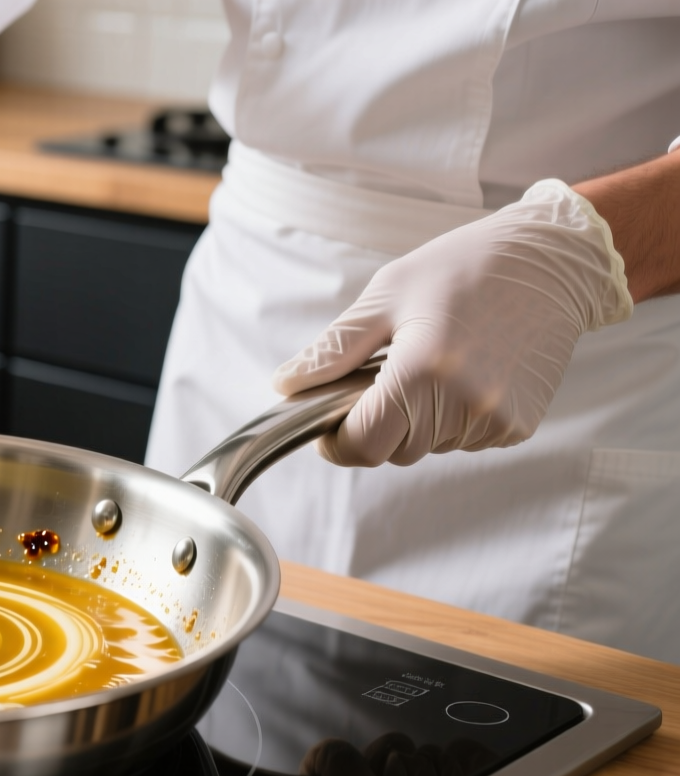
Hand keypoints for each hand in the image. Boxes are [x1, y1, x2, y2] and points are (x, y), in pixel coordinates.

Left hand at [272, 180, 631, 466]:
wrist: (553, 261)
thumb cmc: (465, 267)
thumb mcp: (387, 295)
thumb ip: (333, 349)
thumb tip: (287, 384)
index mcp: (422, 371)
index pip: (363, 445)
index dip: (337, 441)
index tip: (330, 422)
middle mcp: (464, 404)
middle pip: (394, 450)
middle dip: (378, 422)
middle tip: (387, 373)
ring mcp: (496, 419)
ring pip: (430, 447)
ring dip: (418, 419)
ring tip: (435, 362)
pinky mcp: (520, 425)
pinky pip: (465, 439)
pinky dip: (453, 418)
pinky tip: (467, 371)